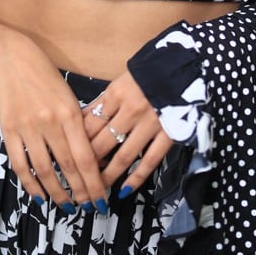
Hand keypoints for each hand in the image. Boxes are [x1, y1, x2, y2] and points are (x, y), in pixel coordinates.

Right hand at [0, 33, 107, 210]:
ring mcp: (27, 127)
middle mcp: (50, 122)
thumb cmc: (43, 73)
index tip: (102, 198)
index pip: (86, 157)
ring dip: (57, 194)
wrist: (9, 56)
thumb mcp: (67, 94)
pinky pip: (20, 165)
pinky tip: (40, 196)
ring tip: (67, 206)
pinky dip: (30, 185)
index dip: (94, 183)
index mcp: (70, 111)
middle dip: (81, 192)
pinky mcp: (8, 130)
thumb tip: (90, 155)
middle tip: (90, 208)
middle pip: (68, 167)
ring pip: (45, 171)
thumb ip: (76, 122)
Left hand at [82, 70, 173, 194]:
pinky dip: (136, 179)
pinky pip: (150, 161)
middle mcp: (131, 110)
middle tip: (81, 175)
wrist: (183, 65)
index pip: (90, 124)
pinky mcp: (168, 134)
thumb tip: (81, 119)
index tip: (72, 155)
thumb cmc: (149, 72)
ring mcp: (150, 124)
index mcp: (116, 94)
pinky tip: (124, 189)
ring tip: (98, 187)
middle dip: (90, 162)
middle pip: (103, 143)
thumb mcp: (121, 80)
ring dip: (108, 175)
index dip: (78, 143)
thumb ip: (103, 101)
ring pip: (124, 157)